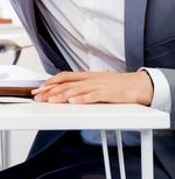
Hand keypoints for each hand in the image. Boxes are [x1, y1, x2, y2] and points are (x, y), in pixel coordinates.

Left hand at [32, 70, 153, 105]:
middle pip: (66, 84)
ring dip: (62, 96)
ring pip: (77, 90)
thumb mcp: (98, 81)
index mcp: (87, 76)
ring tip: (51, 101)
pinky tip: (74, 102)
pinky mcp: (108, 94)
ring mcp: (99, 86)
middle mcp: (90, 79)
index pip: (64, 76)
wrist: (139, 84)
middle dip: (50, 91)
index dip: (50, 81)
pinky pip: (93, 96)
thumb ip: (84, 84)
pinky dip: (82, 99)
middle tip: (38, 97)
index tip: (39, 88)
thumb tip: (69, 89)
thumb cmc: (119, 84)